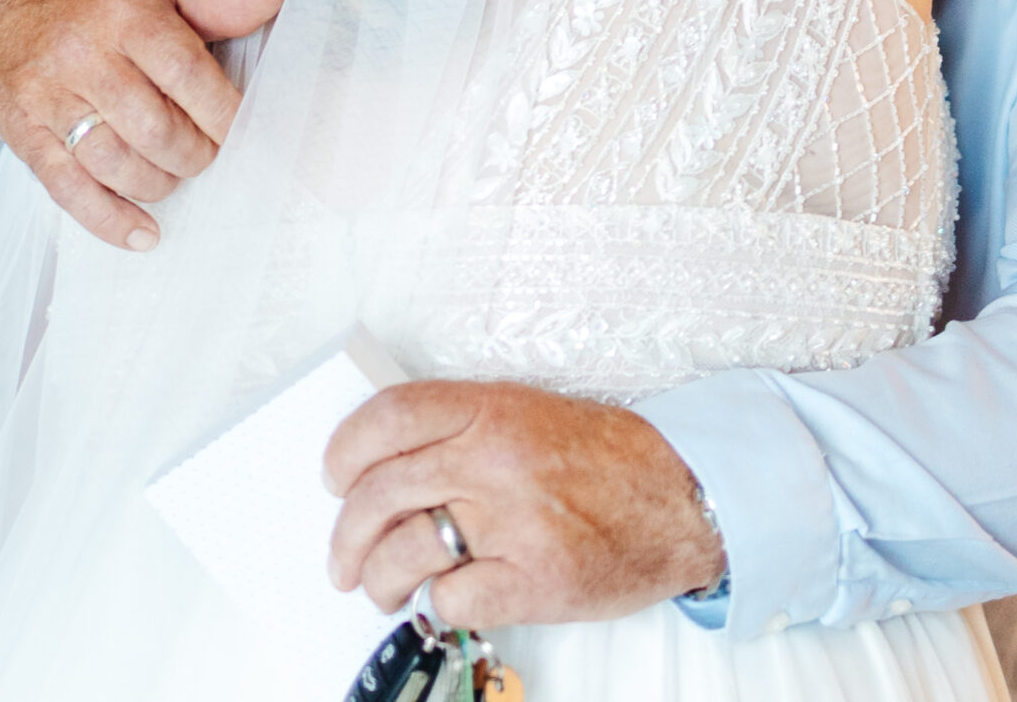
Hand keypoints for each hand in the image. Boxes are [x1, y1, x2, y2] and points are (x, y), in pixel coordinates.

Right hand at [0, 0, 283, 249]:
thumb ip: (216, 0)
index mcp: (123, 12)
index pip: (185, 73)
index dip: (221, 112)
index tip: (240, 128)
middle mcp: (82, 54)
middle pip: (153, 127)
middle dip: (194, 153)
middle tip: (207, 152)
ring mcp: (49, 98)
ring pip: (114, 163)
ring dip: (159, 182)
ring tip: (173, 172)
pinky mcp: (24, 134)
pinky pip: (68, 188)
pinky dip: (109, 219)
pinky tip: (143, 233)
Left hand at [325, 380, 723, 626]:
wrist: (683, 497)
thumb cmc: (608, 458)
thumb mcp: (526, 415)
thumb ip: (459, 430)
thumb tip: (387, 466)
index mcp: (489, 411)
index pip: (388, 419)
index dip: (344, 450)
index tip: (333, 477)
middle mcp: (493, 460)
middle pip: (380, 494)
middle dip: (346, 535)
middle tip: (341, 558)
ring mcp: (512, 521)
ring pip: (404, 553)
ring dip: (378, 580)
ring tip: (381, 589)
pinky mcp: (533, 578)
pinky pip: (452, 598)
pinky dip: (439, 605)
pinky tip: (447, 599)